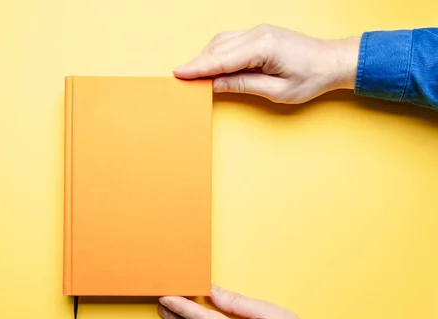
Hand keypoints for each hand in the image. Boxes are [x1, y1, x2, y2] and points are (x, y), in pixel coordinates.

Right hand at [173, 24, 360, 103]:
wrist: (334, 61)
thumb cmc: (312, 78)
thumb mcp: (277, 91)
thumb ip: (243, 85)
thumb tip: (216, 84)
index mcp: (263, 47)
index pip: (221, 59)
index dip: (198, 68)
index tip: (179, 73)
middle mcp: (258, 34)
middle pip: (218, 47)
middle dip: (197, 62)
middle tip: (180, 77)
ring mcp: (259, 31)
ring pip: (222, 41)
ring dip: (206, 56)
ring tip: (192, 73)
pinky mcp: (261, 34)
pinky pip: (231, 40)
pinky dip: (217, 51)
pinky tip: (211, 63)